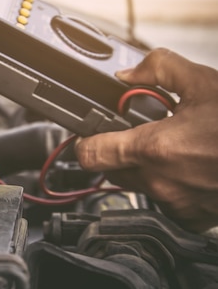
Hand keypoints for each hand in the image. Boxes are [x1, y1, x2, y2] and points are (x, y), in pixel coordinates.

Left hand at [75, 48, 217, 232]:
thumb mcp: (205, 82)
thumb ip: (159, 69)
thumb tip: (128, 74)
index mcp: (154, 149)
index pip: (90, 155)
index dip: (84, 141)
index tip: (87, 134)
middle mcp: (160, 182)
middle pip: (113, 170)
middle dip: (118, 150)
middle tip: (141, 132)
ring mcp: (177, 204)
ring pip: (139, 185)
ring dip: (146, 168)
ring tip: (176, 147)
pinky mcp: (193, 218)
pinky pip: (165, 202)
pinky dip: (171, 185)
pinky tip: (191, 167)